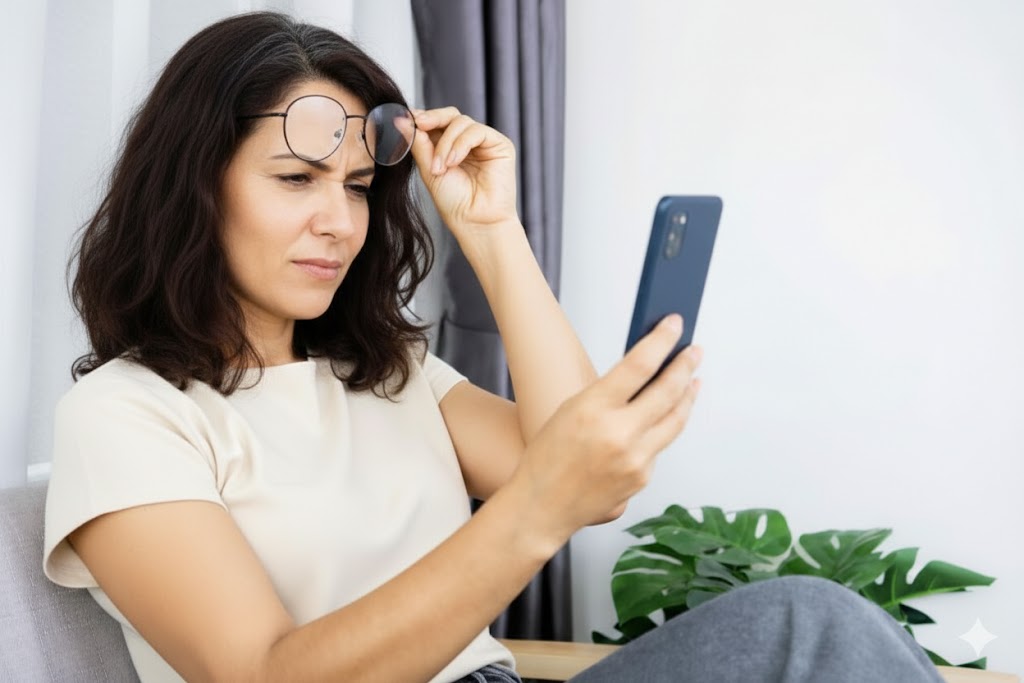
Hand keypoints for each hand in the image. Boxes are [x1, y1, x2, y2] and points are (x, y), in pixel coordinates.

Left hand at [407, 107, 517, 240]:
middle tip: (419, 125)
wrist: (475, 222)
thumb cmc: (454, 203)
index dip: (423, 118)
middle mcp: (468, 143)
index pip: (438, 122)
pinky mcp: (500, 145)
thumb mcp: (429, 170)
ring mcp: (485, 143)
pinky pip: (476, 131)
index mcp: (450, 147)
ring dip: (446, 143)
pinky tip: (454, 162)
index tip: (407, 119)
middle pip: (450, 115)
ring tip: (440, 167)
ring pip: (461, 122)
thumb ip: (419, 144)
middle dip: (433, 118)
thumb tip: (401, 119)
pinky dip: (460, 144)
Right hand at [508, 314, 703, 543]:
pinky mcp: (643, 477)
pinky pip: (660, 446)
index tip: (674, 325)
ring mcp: (636, 459)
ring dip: (686, 396)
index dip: (662, 340)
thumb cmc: (548, 458)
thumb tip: (644, 372)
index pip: (640, 364)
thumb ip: (609, 392)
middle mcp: (619, 434)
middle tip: (694, 352)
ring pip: (675, 419)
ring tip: (693, 380)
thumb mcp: (570, 410)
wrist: (543, 506)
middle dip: (685, 366)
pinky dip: (663, 429)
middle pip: (668, 390)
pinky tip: (663, 419)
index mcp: (594, 409)